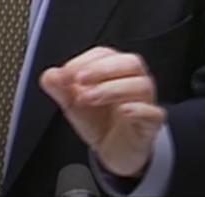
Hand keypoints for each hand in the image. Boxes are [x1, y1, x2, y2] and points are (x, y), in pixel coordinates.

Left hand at [40, 46, 165, 177]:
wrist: (114, 150)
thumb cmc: (99, 120)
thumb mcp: (73, 104)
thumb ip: (60, 89)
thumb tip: (50, 75)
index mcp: (115, 70)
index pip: (104, 54)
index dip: (84, 60)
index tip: (66, 73)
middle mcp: (133, 81)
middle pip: (129, 62)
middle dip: (102, 69)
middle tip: (79, 80)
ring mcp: (146, 101)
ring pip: (142, 85)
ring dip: (113, 89)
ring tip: (89, 98)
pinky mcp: (151, 124)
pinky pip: (154, 113)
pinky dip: (139, 109)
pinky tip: (123, 111)